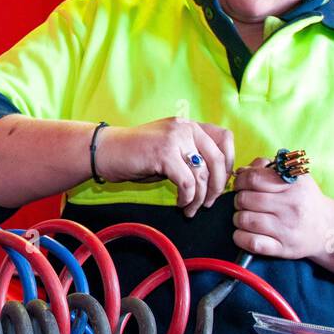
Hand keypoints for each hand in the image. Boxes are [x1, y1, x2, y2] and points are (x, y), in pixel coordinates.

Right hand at [93, 117, 234, 216]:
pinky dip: (187, 198)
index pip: (225, 138)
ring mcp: (175, 139)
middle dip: (218, 187)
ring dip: (200, 198)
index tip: (220, 182)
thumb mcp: (168, 148)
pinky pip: (187, 183)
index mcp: (189, 124)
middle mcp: (185, 127)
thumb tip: (215, 177)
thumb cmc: (134, 154)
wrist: (104, 151)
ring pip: (203, 175)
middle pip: (218, 159)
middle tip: (209, 203)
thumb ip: (190, 155)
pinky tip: (180, 204)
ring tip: (191, 209)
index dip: (229, 163)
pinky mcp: (164, 154)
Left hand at [232, 157, 333, 258]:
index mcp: (293, 185)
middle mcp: (291, 207)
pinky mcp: (283, 249)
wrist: (328, 228)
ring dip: (239, 218)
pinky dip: (240, 237)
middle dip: (239, 200)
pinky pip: (251, 243)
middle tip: (245, 202)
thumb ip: (266, 168)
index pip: (253, 178)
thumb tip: (241, 171)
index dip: (240, 181)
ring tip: (247, 217)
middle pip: (245, 199)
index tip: (242, 185)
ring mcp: (287, 229)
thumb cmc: (304, 199)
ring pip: (244, 220)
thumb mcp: (294, 177)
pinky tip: (245, 233)